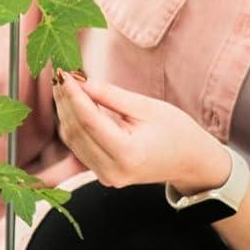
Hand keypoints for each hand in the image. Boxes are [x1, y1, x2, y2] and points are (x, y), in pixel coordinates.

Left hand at [51, 70, 229, 192]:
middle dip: (66, 100)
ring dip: (66, 110)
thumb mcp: (148, 108)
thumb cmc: (175, 131)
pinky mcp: (102, 174)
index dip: (74, 95)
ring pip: (73, 139)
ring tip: (63, 83)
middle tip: (60, 73)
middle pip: (77, 131)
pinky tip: (72, 102)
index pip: (90, 121)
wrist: (189, 161)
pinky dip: (73, 123)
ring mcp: (106, 176)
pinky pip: (80, 146)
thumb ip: (113, 97)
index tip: (64, 72)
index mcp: (128, 154)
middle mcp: (113, 170)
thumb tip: (83, 82)